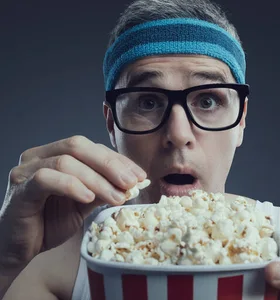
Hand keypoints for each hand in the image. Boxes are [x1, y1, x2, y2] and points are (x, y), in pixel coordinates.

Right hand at [0, 135, 145, 267]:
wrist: (18, 249)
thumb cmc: (49, 223)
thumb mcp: (84, 204)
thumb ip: (103, 189)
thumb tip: (132, 183)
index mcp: (55, 154)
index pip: (91, 148)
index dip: (117, 160)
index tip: (139, 175)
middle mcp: (38, 156)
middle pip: (78, 146)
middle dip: (110, 164)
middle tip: (132, 183)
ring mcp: (26, 170)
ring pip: (66, 162)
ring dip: (97, 180)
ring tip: (116, 197)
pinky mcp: (20, 189)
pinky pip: (46, 179)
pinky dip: (72, 186)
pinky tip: (89, 199)